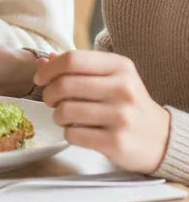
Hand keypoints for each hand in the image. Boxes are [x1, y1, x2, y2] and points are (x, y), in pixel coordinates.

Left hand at [35, 50, 170, 173]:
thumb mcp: (112, 77)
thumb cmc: (128, 104)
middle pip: (64, 84)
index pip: (73, 59)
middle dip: (49, 93)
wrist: (161, 139)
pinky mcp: (116, 142)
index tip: (40, 78)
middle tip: (51, 100)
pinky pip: (73, 134)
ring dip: (57, 115)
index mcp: (120, 66)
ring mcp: (121, 116)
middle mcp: (122, 88)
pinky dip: (68, 133)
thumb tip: (43, 61)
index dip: (49, 69)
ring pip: (65, 111)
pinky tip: (78, 131)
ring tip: (65, 116)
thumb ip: (79, 67)